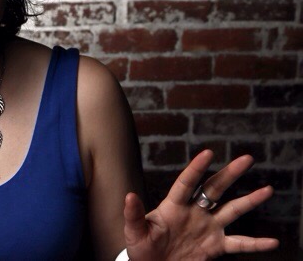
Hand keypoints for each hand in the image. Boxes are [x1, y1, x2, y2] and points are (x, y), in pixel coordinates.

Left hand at [122, 150, 278, 260]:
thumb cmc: (141, 248)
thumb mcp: (134, 232)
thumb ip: (134, 215)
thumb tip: (128, 196)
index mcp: (173, 206)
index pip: (186, 183)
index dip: (196, 168)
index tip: (208, 153)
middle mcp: (194, 213)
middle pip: (215, 189)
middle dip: (230, 174)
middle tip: (247, 159)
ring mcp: (207, 228)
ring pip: (232, 210)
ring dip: (249, 201)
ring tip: (268, 189)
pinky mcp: (215, 246)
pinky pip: (239, 244)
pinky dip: (256, 244)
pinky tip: (273, 242)